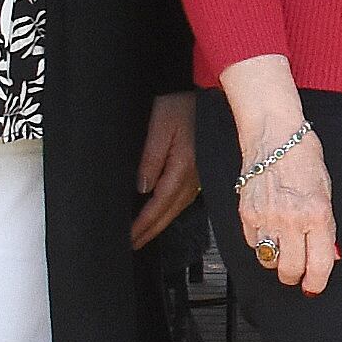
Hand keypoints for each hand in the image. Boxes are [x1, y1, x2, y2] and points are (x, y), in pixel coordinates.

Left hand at [129, 91, 199, 247]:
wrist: (211, 95)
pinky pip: (183, 199)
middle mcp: (194, 178)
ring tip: (144, 236)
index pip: (159, 204)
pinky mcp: (200, 171)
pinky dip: (170, 211)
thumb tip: (142, 188)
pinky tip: (162, 214)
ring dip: (160, 224)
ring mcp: (199, 176)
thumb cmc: (183, 105)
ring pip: (177, 208)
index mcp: (182, 168)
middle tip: (133, 246)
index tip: (129, 238)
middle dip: (150, 231)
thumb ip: (150, 158)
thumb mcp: (160, 125)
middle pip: (169, 213)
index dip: (143, 224)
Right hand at [235, 118, 338, 293]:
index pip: (319, 263)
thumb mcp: (326, 192)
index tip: (314, 287)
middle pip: (291, 269)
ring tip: (283, 245)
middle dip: (295, 276)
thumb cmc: (303, 157)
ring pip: (269, 261)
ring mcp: (267, 218)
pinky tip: (268, 227)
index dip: (317, 282)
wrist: (274, 136)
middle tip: (298, 271)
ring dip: (277, 260)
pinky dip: (261, 242)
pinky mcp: (247, 215)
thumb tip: (329, 254)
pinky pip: (253, 244)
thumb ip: (326, 226)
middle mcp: (292, 219)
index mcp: (318, 214)